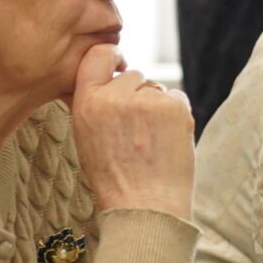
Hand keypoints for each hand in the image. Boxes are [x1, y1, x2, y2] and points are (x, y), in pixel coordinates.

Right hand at [71, 45, 194, 221]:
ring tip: (151, 140)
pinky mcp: (174, 106)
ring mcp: (146, 99)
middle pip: (132, 75)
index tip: (119, 65)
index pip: (98, 55)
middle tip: (137, 130)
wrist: (144, 206)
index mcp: (86, 103)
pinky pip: (176, 96)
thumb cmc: (115, 178)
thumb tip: (107, 77)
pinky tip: (166, 140)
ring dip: (157, 106)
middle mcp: (114, 97)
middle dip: (137, 94)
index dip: (112, 57)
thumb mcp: (86, 137)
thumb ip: (94, 104)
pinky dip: (176, 113)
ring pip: (155, 88)